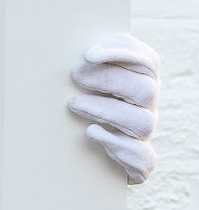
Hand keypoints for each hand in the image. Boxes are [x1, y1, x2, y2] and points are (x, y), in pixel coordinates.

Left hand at [68, 33, 159, 184]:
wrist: (78, 153)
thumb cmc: (76, 102)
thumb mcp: (81, 79)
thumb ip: (84, 63)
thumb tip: (61, 47)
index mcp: (141, 79)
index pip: (146, 60)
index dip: (122, 53)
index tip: (89, 54)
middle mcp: (147, 106)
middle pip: (146, 89)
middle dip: (110, 80)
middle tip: (75, 75)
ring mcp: (144, 134)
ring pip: (142, 122)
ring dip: (107, 110)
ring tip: (74, 104)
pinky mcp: (140, 162)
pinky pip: (142, 157)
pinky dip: (117, 146)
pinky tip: (92, 133)